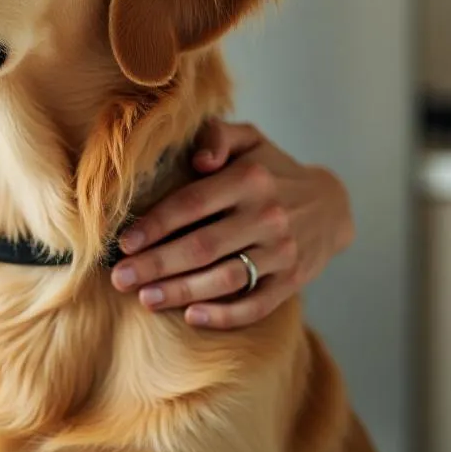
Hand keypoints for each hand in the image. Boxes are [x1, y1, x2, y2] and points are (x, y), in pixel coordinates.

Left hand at [107, 120, 353, 328]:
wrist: (331, 205)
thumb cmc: (271, 170)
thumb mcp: (249, 139)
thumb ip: (218, 136)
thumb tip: (198, 158)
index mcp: (250, 179)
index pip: (192, 204)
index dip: (155, 225)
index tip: (124, 243)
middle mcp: (267, 215)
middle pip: (202, 246)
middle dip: (156, 265)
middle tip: (119, 278)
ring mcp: (282, 251)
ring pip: (225, 278)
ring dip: (181, 292)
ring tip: (145, 298)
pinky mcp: (292, 280)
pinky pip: (257, 304)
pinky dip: (225, 315)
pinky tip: (192, 316)